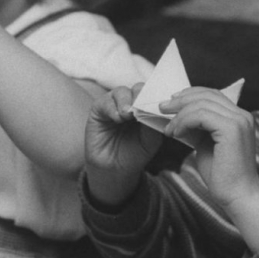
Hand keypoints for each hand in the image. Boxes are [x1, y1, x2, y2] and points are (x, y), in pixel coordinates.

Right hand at [84, 84, 163, 206]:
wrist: (115, 169)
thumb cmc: (135, 153)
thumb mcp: (151, 139)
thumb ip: (153, 122)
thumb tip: (155, 108)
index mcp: (146, 107)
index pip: (153, 93)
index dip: (156, 95)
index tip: (160, 102)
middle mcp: (131, 102)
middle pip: (138, 88)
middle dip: (141, 95)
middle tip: (142, 106)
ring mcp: (114, 104)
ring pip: (122, 91)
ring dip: (126, 102)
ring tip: (128, 115)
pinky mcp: (98, 109)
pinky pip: (105, 102)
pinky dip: (112, 108)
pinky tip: (118, 118)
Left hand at [161, 87, 258, 211]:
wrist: (237, 197)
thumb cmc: (222, 175)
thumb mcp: (206, 144)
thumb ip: (198, 128)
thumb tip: (179, 115)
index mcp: (239, 117)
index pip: (213, 95)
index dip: (190, 94)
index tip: (171, 102)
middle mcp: (242, 115)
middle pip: (207, 95)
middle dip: (181, 99)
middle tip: (162, 108)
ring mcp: (238, 121)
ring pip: (201, 104)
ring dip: (179, 114)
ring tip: (169, 129)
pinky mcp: (231, 129)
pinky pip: (200, 115)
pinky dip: (184, 122)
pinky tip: (176, 133)